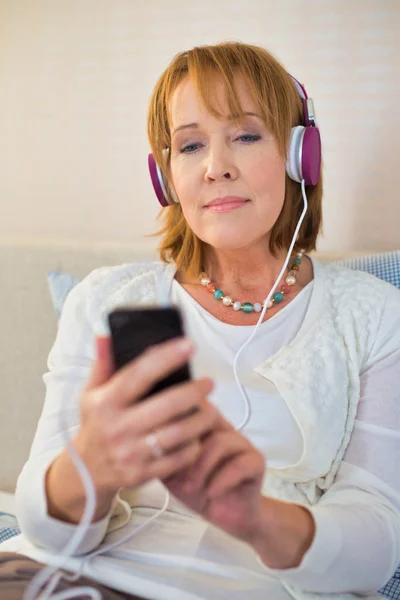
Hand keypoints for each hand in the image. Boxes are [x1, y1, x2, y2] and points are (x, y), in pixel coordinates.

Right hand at [74, 335, 217, 494]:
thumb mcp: (91, 392)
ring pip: (177, 434)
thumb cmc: (96, 423)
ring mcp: (131, 453)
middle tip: (209, 383)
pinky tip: (199, 434)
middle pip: (167, 406)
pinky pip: (178, 459)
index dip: (166, 357)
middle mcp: (118, 427)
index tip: (189, 345)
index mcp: (106, 402)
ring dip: (200, 419)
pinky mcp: (143, 473)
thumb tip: (107, 332)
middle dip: (194, 392)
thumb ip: (103, 362)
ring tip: (211, 408)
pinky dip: (194, 445)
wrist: (86, 471)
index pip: (139, 374)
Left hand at [162, 413, 265, 544]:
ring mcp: (241, 443)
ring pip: (220, 442)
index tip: (161, 442)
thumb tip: (140, 440)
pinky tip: (211, 493)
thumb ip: (161, 453)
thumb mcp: (172, 470)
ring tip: (191, 486)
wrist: (227, 513)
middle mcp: (223, 428)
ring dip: (202, 467)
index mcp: (203, 425)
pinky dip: (222, 480)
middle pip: (205, 421)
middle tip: (174, 470)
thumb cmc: (198, 487)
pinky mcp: (256, 462)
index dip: (175, 422)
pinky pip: (239, 464)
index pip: (191, 408)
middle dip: (186, 447)